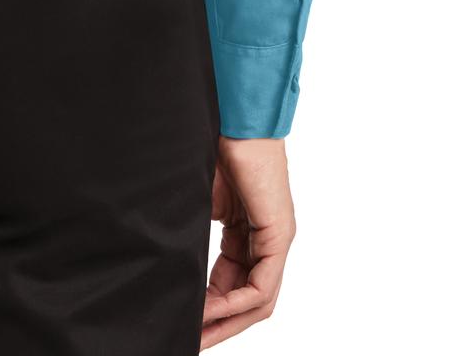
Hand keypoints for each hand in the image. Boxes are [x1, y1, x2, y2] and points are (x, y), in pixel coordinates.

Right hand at [200, 136, 295, 346]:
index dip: (209, 307)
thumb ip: (192, 231)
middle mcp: (266, 239)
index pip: (232, 283)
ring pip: (258, 299)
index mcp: (247, 230)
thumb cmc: (213, 144)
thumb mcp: (198, 199)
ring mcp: (276, 238)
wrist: (232, 115)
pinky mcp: (279, 233)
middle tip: (190, 339)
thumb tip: (170, 258)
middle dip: (219, 324)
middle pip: (248, 300)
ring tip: (197, 331)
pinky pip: (262, 285)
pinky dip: (237, 302)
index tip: (184, 320)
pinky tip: (212, 308)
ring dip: (227, 320)